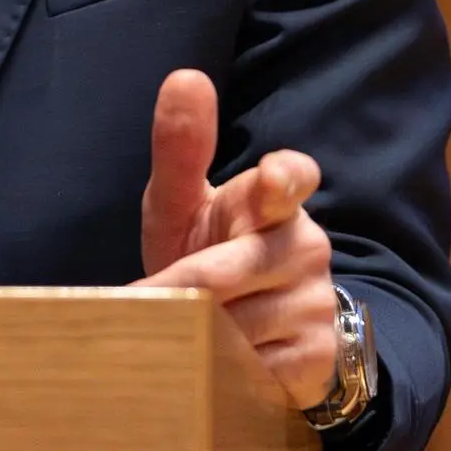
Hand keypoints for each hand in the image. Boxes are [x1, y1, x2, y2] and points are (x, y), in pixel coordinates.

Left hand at [129, 68, 338, 409]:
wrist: (257, 331)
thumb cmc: (210, 250)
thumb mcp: (187, 204)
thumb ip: (182, 149)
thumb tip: (186, 78)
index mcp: (275, 198)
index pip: (291, 178)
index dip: (281, 180)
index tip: (268, 182)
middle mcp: (304, 246)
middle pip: (224, 272)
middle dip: (174, 290)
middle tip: (135, 303)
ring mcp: (314, 305)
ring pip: (231, 328)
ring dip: (189, 337)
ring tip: (171, 334)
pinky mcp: (315, 359)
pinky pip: (248, 372)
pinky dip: (215, 372)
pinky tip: (203, 368)